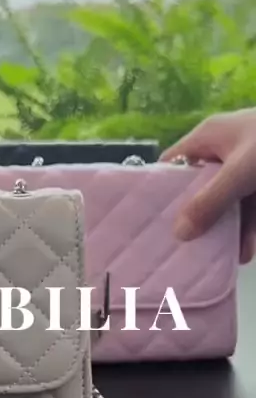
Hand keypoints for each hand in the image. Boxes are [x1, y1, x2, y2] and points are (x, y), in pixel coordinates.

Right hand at [160, 108, 255, 263]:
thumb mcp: (239, 173)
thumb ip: (210, 202)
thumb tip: (180, 233)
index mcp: (210, 138)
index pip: (173, 163)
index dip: (161, 190)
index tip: (151, 221)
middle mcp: (226, 152)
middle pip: (201, 189)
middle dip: (195, 219)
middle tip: (181, 248)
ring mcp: (249, 168)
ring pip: (229, 203)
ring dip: (225, 230)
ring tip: (214, 259)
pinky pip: (253, 210)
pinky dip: (249, 230)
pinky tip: (245, 253)